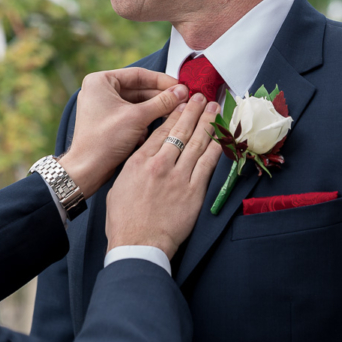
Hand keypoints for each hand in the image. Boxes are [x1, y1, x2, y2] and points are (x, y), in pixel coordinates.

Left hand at [58, 68, 187, 197]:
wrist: (87, 170)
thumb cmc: (103, 141)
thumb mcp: (138, 118)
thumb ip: (162, 102)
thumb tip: (182, 91)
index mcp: (100, 81)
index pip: (138, 75)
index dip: (162, 80)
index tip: (181, 86)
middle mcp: (100, 91)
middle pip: (139, 89)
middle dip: (161, 97)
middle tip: (183, 100)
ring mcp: (104, 107)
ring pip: (137, 104)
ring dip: (155, 110)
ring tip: (175, 114)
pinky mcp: (109, 122)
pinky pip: (131, 115)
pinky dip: (144, 121)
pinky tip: (156, 128)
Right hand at [105, 93, 222, 259]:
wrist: (138, 244)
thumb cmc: (124, 220)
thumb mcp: (120, 185)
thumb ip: (133, 166)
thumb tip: (144, 155)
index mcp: (139, 161)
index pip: (160, 131)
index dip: (174, 114)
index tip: (182, 103)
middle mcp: (160, 164)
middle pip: (180, 131)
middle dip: (193, 111)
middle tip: (202, 97)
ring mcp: (178, 177)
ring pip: (196, 143)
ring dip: (207, 123)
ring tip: (214, 109)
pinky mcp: (193, 192)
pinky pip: (207, 165)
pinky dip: (215, 149)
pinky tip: (221, 137)